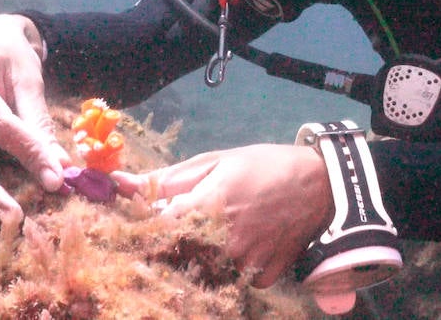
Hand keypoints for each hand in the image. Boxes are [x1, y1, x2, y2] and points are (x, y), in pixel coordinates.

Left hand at [113, 144, 331, 286]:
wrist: (321, 184)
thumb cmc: (263, 165)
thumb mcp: (215, 161)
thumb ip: (166, 179)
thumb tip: (119, 184)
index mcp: (208, 205)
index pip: (156, 230)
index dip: (145, 230)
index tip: (140, 227)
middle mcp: (225, 239)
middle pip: (178, 256)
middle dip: (173, 245)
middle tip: (186, 229)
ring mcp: (246, 262)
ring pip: (206, 269)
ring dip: (203, 256)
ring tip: (218, 234)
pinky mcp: (264, 276)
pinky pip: (235, 278)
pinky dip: (232, 266)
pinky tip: (242, 246)